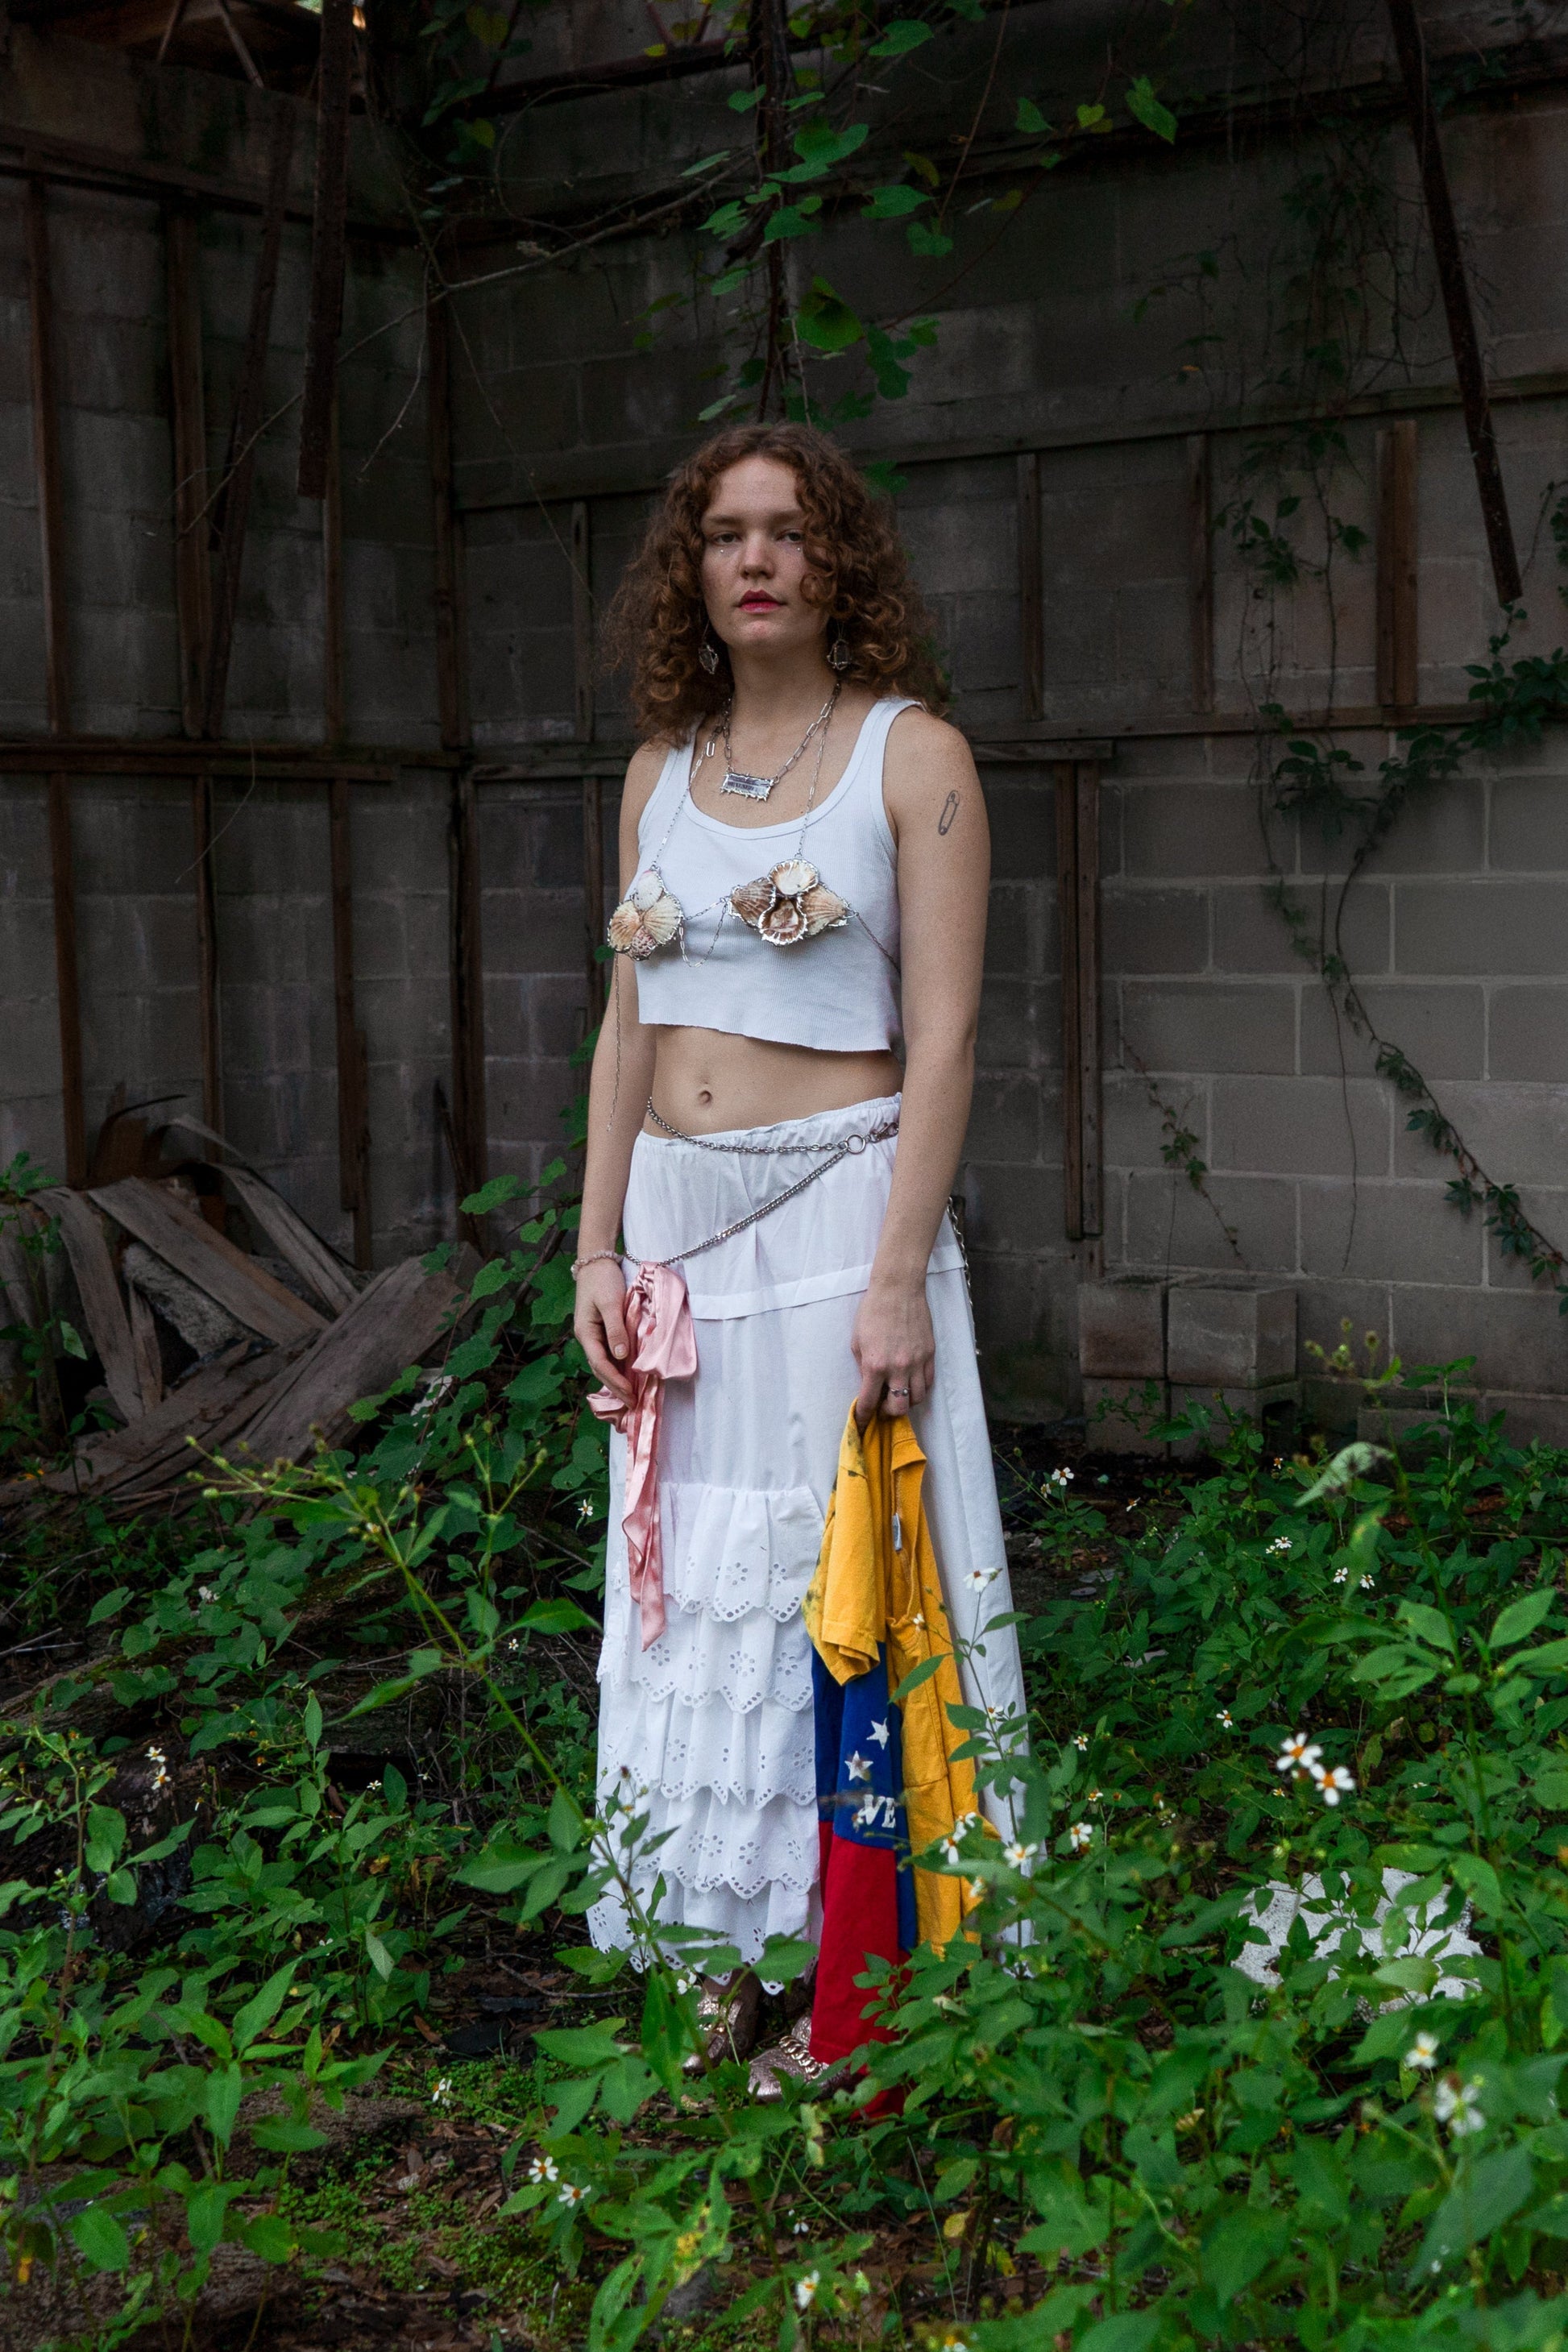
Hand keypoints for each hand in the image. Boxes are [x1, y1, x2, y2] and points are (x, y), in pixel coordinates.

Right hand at [574, 1259, 632, 1401]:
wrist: (596, 1262)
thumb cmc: (602, 1280)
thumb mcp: (609, 1303)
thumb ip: (615, 1329)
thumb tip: (621, 1357)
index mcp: (586, 1333)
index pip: (601, 1365)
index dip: (616, 1382)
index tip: (630, 1395)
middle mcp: (588, 1338)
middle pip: (601, 1369)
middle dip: (615, 1388)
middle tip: (632, 1404)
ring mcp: (594, 1335)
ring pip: (605, 1364)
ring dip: (616, 1381)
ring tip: (631, 1396)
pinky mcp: (602, 1330)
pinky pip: (609, 1354)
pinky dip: (618, 1368)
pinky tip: (627, 1376)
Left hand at [851, 1276, 934, 1425]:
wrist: (898, 1289)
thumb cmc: (872, 1311)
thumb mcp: (857, 1341)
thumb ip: (863, 1366)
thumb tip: (868, 1384)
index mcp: (875, 1365)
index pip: (869, 1401)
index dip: (865, 1416)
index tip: (863, 1422)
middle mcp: (898, 1368)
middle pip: (899, 1408)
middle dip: (888, 1413)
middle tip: (883, 1406)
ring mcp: (917, 1362)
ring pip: (916, 1398)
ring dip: (905, 1401)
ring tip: (897, 1394)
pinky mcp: (930, 1354)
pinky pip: (929, 1382)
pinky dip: (919, 1388)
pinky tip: (911, 1383)